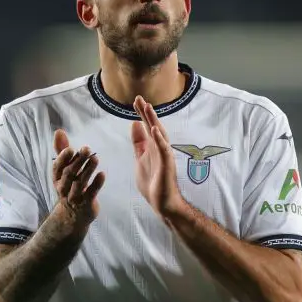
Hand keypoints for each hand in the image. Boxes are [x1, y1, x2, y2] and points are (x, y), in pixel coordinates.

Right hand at [51, 129, 105, 232]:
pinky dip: (96, 184)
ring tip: (95, 158)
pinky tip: (102, 174)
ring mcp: (74, 197)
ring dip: (88, 170)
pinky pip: (91, 194)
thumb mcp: (64, 169)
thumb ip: (62, 150)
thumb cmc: (70, 186)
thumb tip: (59, 131)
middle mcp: (63, 187)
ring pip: (80, 183)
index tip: (71, 149)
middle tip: (87, 149)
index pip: (57, 168)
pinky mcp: (86, 204)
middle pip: (69, 174)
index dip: (62, 158)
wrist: (74, 215)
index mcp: (57, 178)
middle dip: (78, 161)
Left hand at [131, 96, 184, 217]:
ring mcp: (164, 155)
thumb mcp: (140, 158)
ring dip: (153, 121)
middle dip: (146, 112)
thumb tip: (134, 124)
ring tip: (147, 108)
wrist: (161, 202)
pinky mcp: (167, 164)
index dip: (141, 114)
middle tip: (139, 98)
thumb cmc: (152, 182)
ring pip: (159, 134)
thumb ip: (138, 143)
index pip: (146, 126)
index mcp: (152, 147)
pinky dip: (159, 139)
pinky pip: (164, 149)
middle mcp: (159, 148)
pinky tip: (155, 129)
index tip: (135, 100)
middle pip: (153, 126)